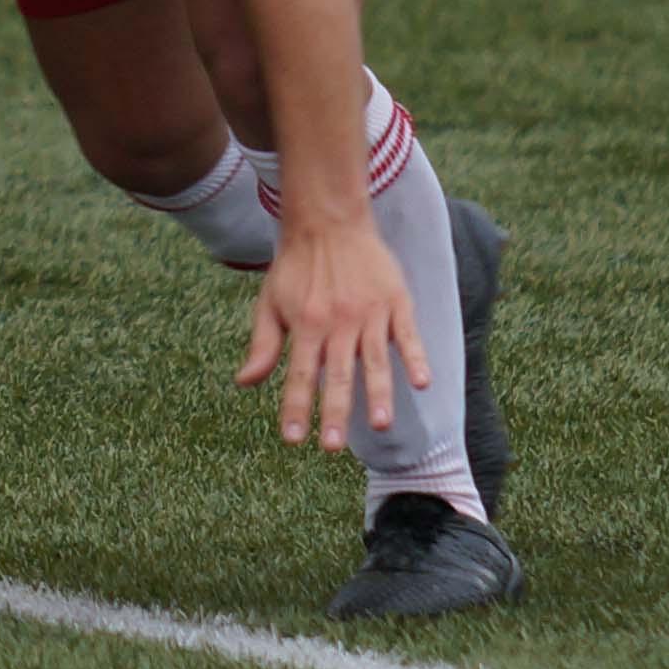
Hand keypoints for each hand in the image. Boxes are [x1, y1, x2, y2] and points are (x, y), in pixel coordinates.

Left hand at [237, 201, 427, 452]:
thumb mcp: (270, 303)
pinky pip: (407, 335)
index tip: (293, 439)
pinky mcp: (396, 302)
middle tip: (333, 447)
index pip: (299, 375)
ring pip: (375, 361)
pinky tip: (423, 382)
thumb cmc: (296, 267)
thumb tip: (245, 383)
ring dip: (379, 394)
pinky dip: (416, 358)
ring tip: (381, 425)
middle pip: (338, 375)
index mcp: (306, 324)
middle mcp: (337, 323)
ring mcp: (369, 313)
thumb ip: (262, 345)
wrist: (328, 220)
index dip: (296, 408)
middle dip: (336, 413)